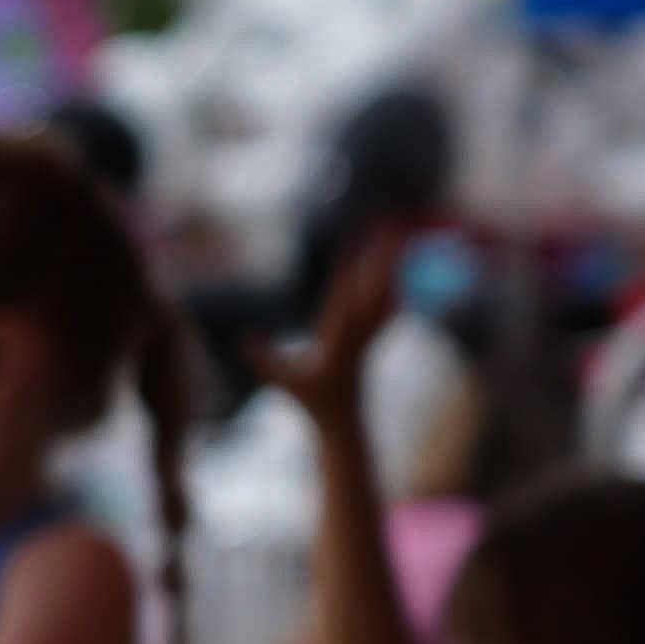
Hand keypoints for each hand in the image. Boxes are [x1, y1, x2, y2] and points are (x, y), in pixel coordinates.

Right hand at [259, 230, 407, 436]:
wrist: (343, 417)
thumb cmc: (309, 400)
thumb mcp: (280, 381)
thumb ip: (262, 358)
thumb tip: (243, 336)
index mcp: (338, 340)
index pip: (344, 299)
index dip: (350, 271)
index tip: (353, 243)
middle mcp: (360, 332)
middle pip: (374, 287)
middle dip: (381, 256)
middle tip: (389, 226)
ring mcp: (371, 333)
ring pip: (387, 291)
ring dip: (393, 263)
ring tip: (398, 236)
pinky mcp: (376, 334)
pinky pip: (390, 303)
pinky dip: (396, 281)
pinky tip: (401, 264)